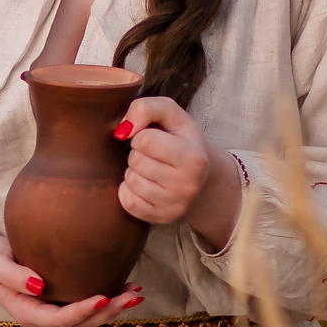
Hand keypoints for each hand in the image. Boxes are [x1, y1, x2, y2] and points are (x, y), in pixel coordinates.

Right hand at [0, 225, 142, 326]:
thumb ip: (13, 276)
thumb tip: (39, 286)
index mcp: (27, 313)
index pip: (58, 319)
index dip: (82, 311)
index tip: (102, 296)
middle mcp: (43, 320)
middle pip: (79, 324)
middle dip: (107, 312)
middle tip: (131, 296)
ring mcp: (54, 315)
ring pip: (88, 320)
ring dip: (112, 309)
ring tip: (135, 293)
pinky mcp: (63, 305)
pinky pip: (88, 309)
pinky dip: (108, 301)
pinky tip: (127, 288)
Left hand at [114, 96, 238, 249]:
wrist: (203, 179)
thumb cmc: (182, 140)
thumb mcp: (172, 115)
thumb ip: (146, 108)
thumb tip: (123, 130)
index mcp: (193, 158)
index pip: (144, 140)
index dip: (142, 135)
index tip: (154, 139)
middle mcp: (187, 185)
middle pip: (135, 160)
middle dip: (138, 154)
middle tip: (154, 156)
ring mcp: (175, 205)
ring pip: (130, 181)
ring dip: (134, 171)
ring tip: (151, 170)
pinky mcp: (161, 218)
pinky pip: (127, 202)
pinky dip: (129, 190)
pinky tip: (144, 185)